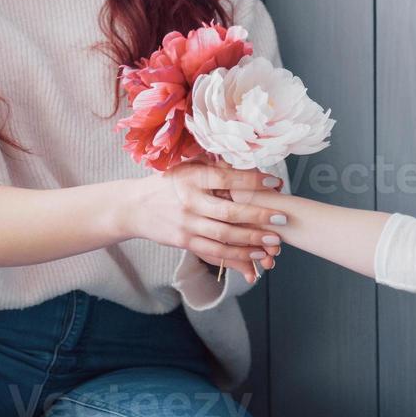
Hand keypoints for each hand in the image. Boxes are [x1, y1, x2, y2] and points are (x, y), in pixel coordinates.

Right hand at [122, 162, 285, 282]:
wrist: (134, 207)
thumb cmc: (165, 183)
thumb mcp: (185, 167)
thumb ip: (211, 166)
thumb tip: (244, 159)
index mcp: (191, 178)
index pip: (226, 179)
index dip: (252, 182)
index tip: (275, 183)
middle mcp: (189, 202)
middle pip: (229, 212)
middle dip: (258, 216)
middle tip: (281, 217)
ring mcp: (187, 225)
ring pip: (224, 236)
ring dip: (251, 240)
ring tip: (274, 241)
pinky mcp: (184, 242)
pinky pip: (214, 252)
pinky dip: (236, 256)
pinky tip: (254, 257)